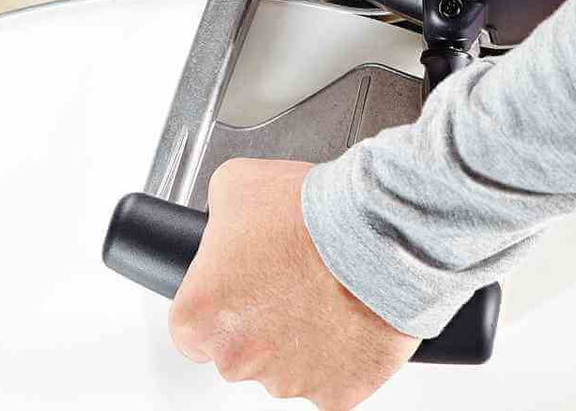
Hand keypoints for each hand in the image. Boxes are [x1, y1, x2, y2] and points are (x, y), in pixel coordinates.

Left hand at [168, 158, 418, 407]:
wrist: (380, 228)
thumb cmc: (314, 211)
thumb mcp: (238, 185)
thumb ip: (219, 220)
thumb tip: (225, 228)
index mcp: (200, 317)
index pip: (194, 329)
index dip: (225, 305)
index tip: (248, 287)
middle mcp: (237, 358)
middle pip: (241, 353)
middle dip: (265, 324)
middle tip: (295, 282)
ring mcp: (289, 380)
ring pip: (289, 368)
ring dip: (305, 339)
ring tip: (330, 293)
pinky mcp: (337, 393)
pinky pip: (334, 381)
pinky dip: (344, 357)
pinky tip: (353, 318)